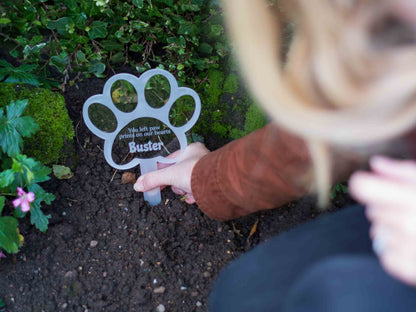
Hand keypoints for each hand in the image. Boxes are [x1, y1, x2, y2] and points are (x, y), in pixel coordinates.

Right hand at [133, 142, 208, 203]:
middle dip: (175, 183)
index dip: (161, 170)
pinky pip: (197, 190)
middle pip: (178, 173)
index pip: (170, 159)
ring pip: (187, 182)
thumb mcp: (170, 175)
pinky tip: (195, 196)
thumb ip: (153, 180)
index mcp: (191, 149)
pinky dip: (194, 195)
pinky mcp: (211, 183)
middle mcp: (200, 158)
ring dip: (185, 190)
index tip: (155, 180)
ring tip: (189, 190)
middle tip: (173, 186)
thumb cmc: (195, 172)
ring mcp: (206, 170)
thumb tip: (138, 185)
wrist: (217, 185)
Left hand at [349, 156, 415, 285]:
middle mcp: (408, 223)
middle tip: (414, 210)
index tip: (371, 184)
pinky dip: (396, 251)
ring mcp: (409, 248)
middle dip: (388, 207)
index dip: (365, 184)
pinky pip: (385, 255)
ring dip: (392, 230)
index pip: (363, 187)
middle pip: (372, 210)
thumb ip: (403, 171)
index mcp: (412, 198)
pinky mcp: (410, 270)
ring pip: (377, 233)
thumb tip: (375, 163)